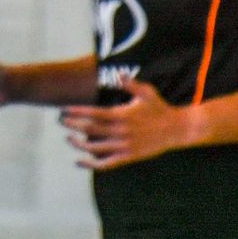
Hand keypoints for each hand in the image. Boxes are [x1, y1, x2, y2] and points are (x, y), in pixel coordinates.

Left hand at [61, 76, 194, 169]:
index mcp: (122, 115)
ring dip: (78, 144)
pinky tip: (79, 162)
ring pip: (95, 148)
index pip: (93, 114)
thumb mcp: (146, 92)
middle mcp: (121, 131)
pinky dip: (91, 164)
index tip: (64, 110)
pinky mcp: (128, 157)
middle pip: (90, 130)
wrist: (177, 130)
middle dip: (73, 125)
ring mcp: (124, 146)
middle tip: (60, 121)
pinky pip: (106, 164)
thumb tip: (119, 74)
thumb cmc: (160, 108)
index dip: (76, 112)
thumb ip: (130, 84)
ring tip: (68, 138)